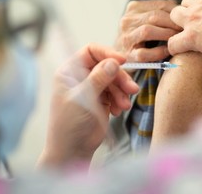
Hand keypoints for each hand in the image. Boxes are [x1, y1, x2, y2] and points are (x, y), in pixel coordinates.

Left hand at [38, 44, 138, 166]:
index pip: (91, 52)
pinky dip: (120, 100)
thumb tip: (113, 62)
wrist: (73, 149)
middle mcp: (81, 77)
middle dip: (120, 77)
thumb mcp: (82, 98)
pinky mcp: (102, 100)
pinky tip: (118, 111)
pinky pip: (116, 93)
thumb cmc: (69, 124)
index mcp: (70, 71)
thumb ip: (98, 79)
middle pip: (106, 66)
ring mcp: (93, 88)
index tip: (122, 61)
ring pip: (114, 80)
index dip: (107, 53)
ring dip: (122, 91)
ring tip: (124, 106)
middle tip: (131, 89)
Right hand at [115, 0, 180, 61]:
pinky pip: (145, 53)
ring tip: (177, 39)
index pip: (159, 5)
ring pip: (147, 31)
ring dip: (166, 35)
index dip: (175, 12)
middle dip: (173, 23)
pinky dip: (159, 52)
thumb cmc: (138, 38)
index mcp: (133, 9)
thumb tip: (177, 7)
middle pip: (154, 16)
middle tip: (186, 30)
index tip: (185, 20)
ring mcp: (125, 38)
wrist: (120, 57)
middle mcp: (126, 21)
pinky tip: (168, 51)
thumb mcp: (145, 20)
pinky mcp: (127, 55)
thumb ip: (159, 12)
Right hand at [168, 0, 201, 98]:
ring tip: (198, 13)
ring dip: (189, 7)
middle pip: (173, 16)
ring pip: (185, 2)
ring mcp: (201, 4)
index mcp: (191, 38)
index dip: (173, 47)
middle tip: (188, 26)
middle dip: (178, 22)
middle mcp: (191, 20)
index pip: (171, 43)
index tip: (179, 48)